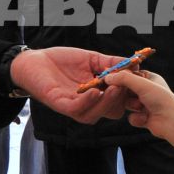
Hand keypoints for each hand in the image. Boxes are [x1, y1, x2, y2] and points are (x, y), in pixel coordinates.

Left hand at [8, 47, 136, 123]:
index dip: (130, 94)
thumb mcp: (91, 59)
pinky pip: (77, 109)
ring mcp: (74, 106)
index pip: (119, 102)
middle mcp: (87, 105)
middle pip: (111, 111)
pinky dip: (88, 101)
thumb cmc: (61, 61)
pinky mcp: (60, 104)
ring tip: (115, 88)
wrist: (34, 61)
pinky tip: (94, 91)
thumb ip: (111, 62)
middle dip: (121, 100)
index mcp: (97, 96)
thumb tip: (135, 62)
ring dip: (107, 102)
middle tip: (128, 85)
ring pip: (95, 114)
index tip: (140, 81)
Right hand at [107, 68, 173, 152]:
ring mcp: (145, 105)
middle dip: (126, 95)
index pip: (132, 75)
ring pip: (127, 104)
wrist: (172, 122)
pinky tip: (145, 118)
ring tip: (140, 107)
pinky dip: (136, 118)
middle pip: (127, 90)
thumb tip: (107, 77)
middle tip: (122, 94)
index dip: (122, 77)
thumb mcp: (142, 84)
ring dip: (132, 106)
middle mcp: (148, 91)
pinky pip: (131, 117)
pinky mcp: (143, 118)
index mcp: (150, 79)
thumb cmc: (161, 99)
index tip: (111, 79)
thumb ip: (124, 79)